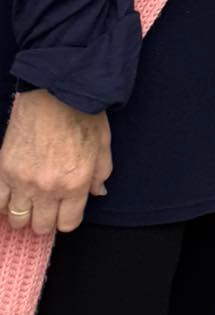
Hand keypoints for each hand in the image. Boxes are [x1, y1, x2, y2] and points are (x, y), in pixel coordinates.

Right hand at [0, 89, 111, 233]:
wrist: (56, 88)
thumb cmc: (82, 112)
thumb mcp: (103, 142)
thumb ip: (101, 172)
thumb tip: (98, 193)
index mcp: (76, 183)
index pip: (68, 224)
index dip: (67, 218)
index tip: (64, 210)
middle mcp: (48, 188)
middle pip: (41, 226)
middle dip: (45, 218)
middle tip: (46, 204)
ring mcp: (23, 181)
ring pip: (17, 219)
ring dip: (23, 212)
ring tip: (28, 199)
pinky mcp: (4, 169)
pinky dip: (2, 204)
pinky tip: (10, 195)